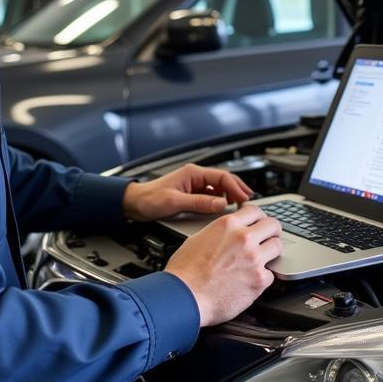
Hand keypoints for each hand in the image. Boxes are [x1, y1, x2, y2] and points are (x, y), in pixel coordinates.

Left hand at [121, 163, 251, 221]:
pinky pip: (212, 195)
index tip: (244, 198)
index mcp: (192, 173)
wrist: (134, 203)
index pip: (222, 176)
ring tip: (240, 205)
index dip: (236, 187)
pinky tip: (225, 208)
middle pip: (224, 180)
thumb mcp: (175, 202)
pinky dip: (221, 200)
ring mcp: (194, 185)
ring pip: (219, 187)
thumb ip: (199, 202)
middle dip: (238, 189)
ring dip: (231, 195)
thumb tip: (221, 204)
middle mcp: (195, 176)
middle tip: (249, 201)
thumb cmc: (149, 199)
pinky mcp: (192, 194)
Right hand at [164, 205, 282, 325]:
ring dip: (271, 251)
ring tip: (265, 257)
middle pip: (273, 225)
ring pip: (277, 247)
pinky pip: (270, 274)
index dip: (259, 217)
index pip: (255, 211)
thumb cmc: (185, 271)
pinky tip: (252, 279)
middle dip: (272, 231)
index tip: (259, 222)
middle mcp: (244, 238)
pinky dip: (263, 277)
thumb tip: (226, 234)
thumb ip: (219, 233)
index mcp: (228, 225)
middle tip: (269, 237)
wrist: (185, 297)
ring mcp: (254, 259)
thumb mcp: (198, 238)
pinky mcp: (259, 280)